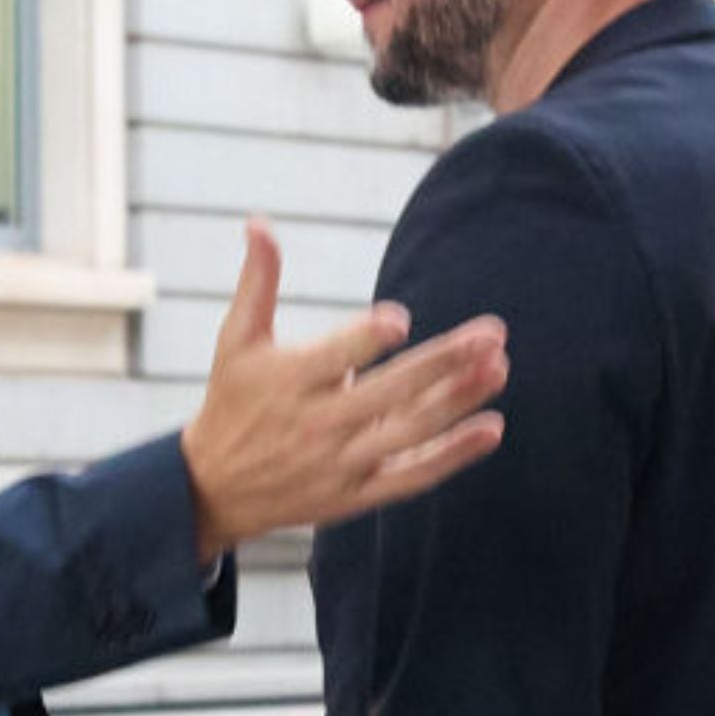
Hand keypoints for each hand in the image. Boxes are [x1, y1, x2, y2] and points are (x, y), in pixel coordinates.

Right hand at [181, 220, 507, 560]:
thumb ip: (257, 282)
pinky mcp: (357, 493)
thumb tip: (258, 221)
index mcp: (289, 380)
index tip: (399, 319)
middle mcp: (317, 424)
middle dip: (443, 363)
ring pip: (409, 432)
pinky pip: (412, 475)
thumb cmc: (232, 400)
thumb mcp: (236, 339)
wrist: (215, 488)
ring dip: (458, 402)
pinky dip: (452, 455)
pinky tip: (490, 428)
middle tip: (492, 333)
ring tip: (499, 368)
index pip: (333, 357)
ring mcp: (340, 462)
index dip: (365, 339)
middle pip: (389, 392)